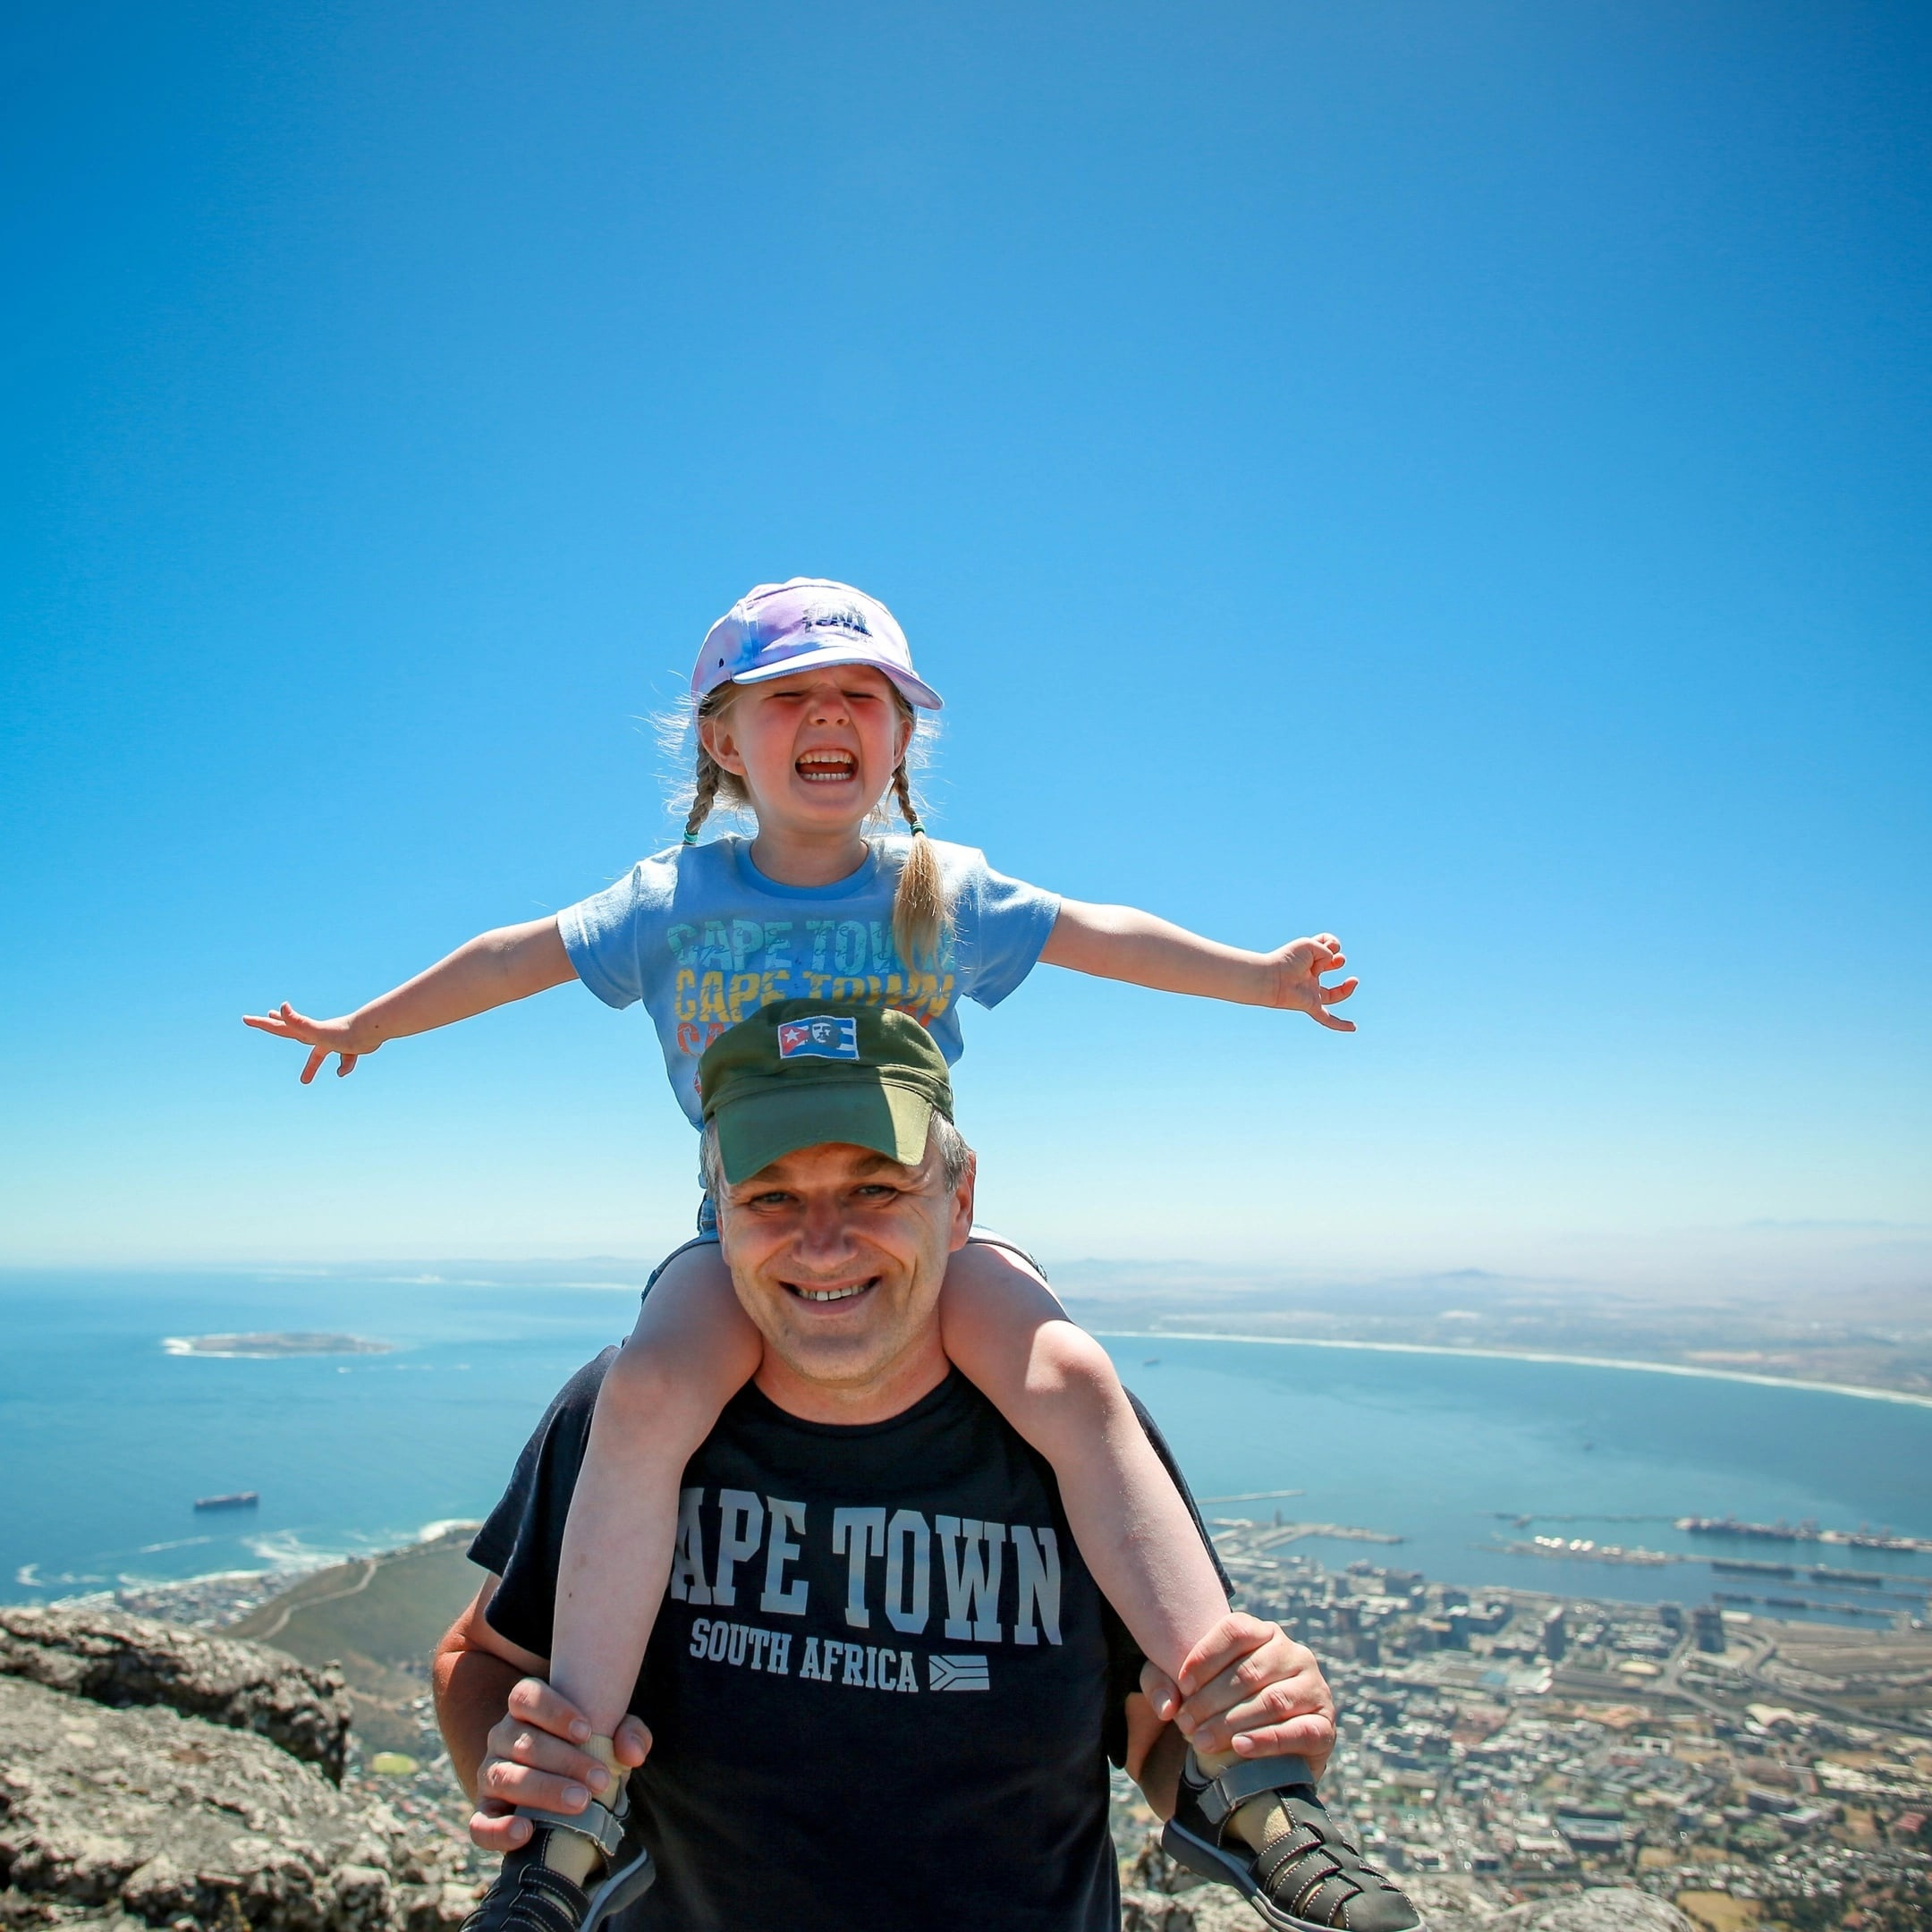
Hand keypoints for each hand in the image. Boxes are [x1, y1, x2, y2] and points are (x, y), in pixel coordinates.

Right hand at [241, 1003, 376, 1081]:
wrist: (373, 1030)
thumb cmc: (344, 1032)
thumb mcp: (315, 1030)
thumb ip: (298, 1021)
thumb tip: (282, 1005)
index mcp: (308, 1032)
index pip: (280, 1028)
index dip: (262, 1024)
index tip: (245, 1018)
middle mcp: (319, 1034)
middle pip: (294, 1033)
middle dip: (277, 1028)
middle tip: (264, 1019)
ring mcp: (335, 1040)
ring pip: (320, 1053)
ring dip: (312, 1064)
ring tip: (305, 1078)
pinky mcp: (351, 1047)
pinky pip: (344, 1059)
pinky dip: (343, 1066)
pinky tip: (342, 1073)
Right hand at [470, 1677, 651, 1853]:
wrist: (558, 1788)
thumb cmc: (586, 1752)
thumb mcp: (610, 1736)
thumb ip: (628, 1734)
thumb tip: (633, 1753)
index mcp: (525, 1710)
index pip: (526, 1697)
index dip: (554, 1711)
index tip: (587, 1731)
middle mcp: (501, 1737)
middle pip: (523, 1742)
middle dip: (564, 1761)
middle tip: (599, 1780)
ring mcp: (490, 1775)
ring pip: (505, 1777)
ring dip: (544, 1790)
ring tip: (580, 1802)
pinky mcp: (486, 1813)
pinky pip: (480, 1824)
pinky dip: (498, 1830)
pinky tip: (525, 1832)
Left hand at [1140, 1613, 1336, 1776]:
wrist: (1264, 1753)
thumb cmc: (1219, 1707)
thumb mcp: (1184, 1689)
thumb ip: (1161, 1684)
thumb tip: (1167, 1705)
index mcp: (1264, 1633)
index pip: (1236, 1630)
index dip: (1206, 1655)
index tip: (1181, 1684)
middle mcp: (1294, 1654)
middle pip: (1249, 1671)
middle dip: (1211, 1700)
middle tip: (1185, 1725)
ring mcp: (1314, 1688)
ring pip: (1273, 1701)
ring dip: (1232, 1722)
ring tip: (1202, 1741)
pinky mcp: (1325, 1726)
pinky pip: (1298, 1731)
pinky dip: (1267, 1740)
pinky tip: (1240, 1748)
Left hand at [1264, 935, 1357, 1031]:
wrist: (1273, 977)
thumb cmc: (1287, 959)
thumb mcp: (1310, 945)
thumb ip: (1327, 951)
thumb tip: (1333, 962)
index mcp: (1307, 959)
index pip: (1325, 949)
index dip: (1332, 943)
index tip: (1330, 945)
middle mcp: (1309, 975)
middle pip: (1329, 968)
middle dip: (1338, 960)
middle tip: (1336, 960)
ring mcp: (1310, 992)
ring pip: (1331, 996)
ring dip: (1346, 989)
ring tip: (1354, 980)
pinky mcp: (1310, 1005)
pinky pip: (1326, 1019)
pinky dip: (1339, 1024)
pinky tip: (1353, 1028)